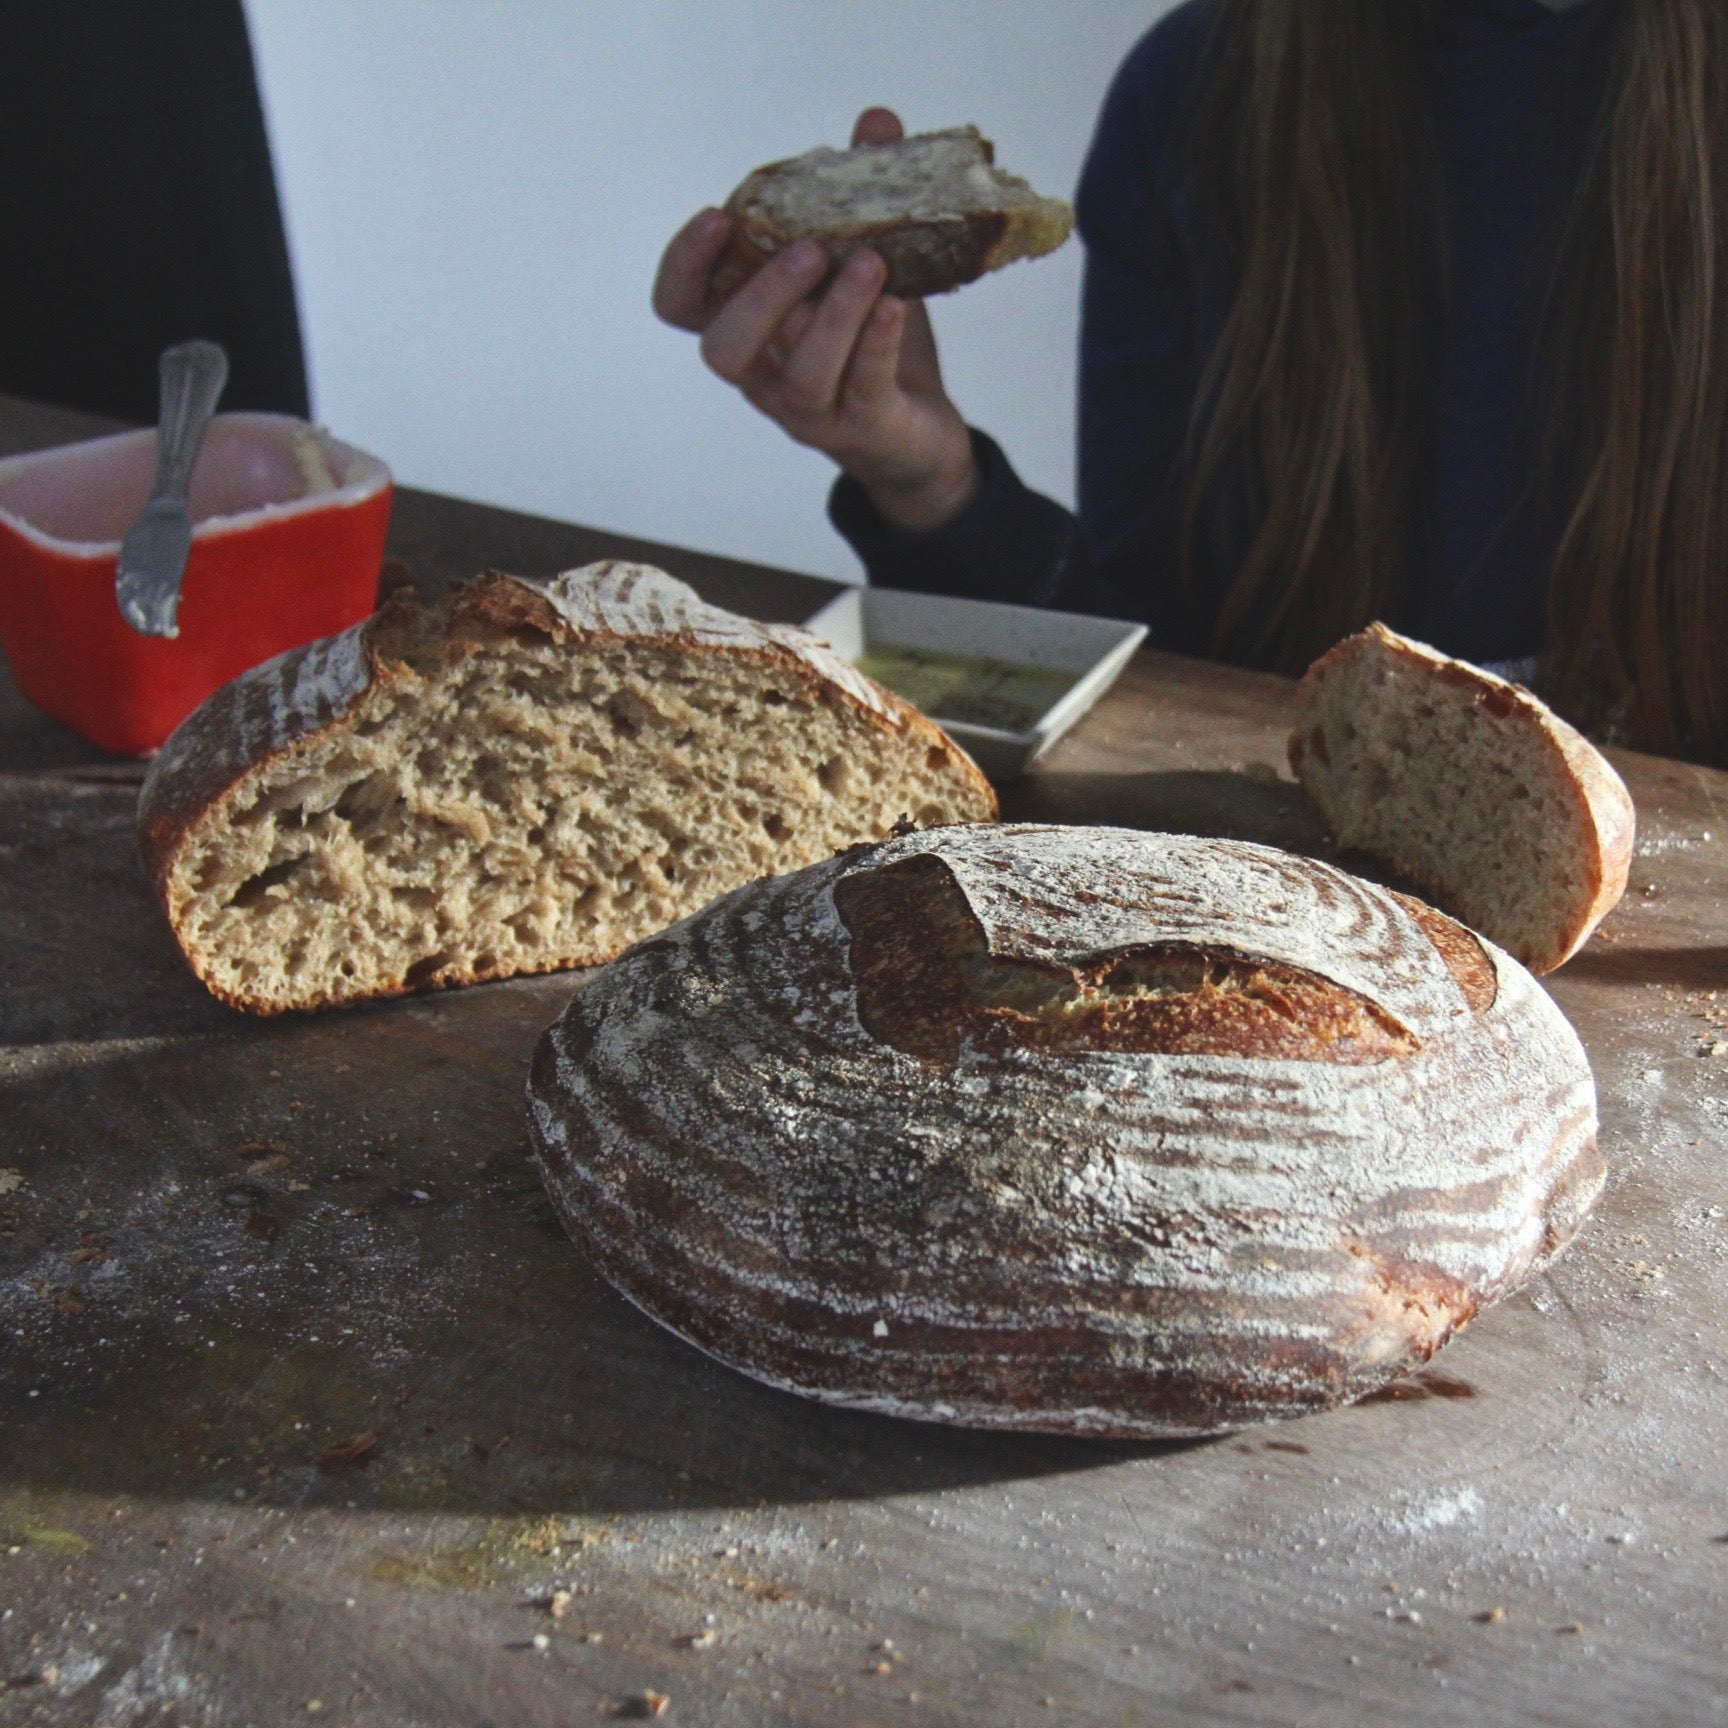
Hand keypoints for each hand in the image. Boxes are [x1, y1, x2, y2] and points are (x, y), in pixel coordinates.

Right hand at [652, 108, 978, 532]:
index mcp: (746, 328)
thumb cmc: (872, 344)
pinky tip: (895, 305)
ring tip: (870, 264)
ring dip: (833, 316)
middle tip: (808, 249)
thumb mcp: (863, 265)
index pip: (680, 306)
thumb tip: (878, 122)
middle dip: (761, 294)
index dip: (684, 266)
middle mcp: (764, 375)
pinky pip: (860, 389)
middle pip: (725, 349)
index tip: (717, 218)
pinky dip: (875, 344)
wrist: (918, 431)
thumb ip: (861, 199)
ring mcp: (809, 411)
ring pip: (801, 374)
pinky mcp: (862, 428)